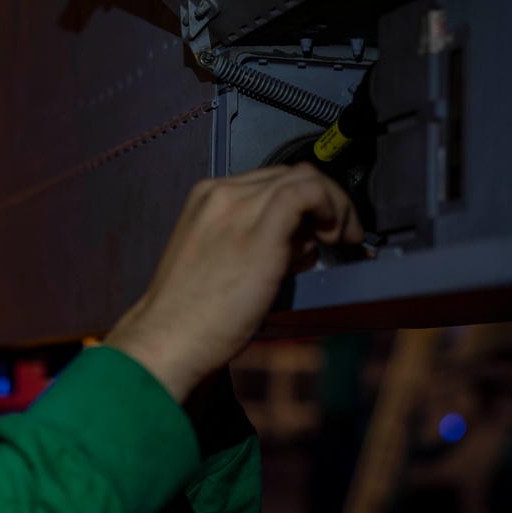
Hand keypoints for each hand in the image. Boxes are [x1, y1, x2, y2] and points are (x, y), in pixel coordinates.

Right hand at [103, 163, 363, 402]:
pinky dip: (333, 206)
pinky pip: (310, 193)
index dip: (301, 200)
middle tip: (339, 234)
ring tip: (343, 239)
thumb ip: (253, 240)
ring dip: (335, 205)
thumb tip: (300, 241)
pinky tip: (335, 234)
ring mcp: (239, 207)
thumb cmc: (191, 313)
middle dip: (323, 200)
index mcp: (206, 199)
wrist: (169, 337)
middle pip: (289, 175)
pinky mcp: (260, 229)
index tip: (317, 226)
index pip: (268, 181)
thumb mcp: (217, 261)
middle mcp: (222, 194)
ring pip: (305, 179)